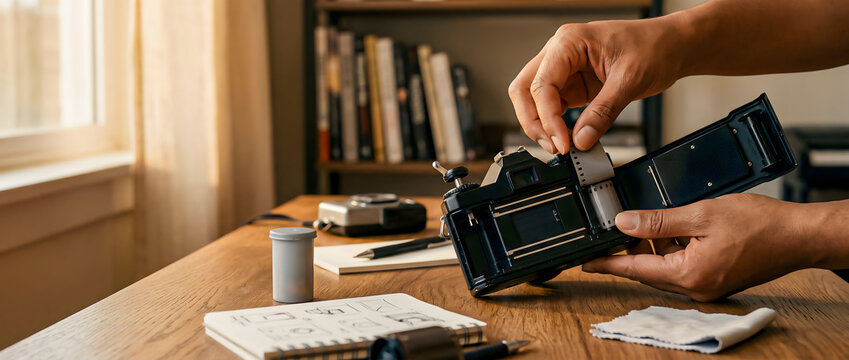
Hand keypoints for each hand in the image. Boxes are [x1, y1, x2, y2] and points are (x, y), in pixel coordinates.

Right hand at [508, 17, 686, 152]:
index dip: (547, 118)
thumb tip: (581, 139)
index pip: (541, 84)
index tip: (562, 143)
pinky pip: (552, 106)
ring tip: (559, 145)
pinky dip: (555, 123)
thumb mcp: (630, 80)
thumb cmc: (655, 47)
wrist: (673, 46)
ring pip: (533, 99)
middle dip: (533, 121)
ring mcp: (564, 69)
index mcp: (569, 42)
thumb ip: (603, 112)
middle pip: (524, 90)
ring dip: (541, 124)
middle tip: (552, 146)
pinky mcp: (573, 84)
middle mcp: (560, 53)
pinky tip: (567, 137)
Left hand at [582, 194, 816, 301]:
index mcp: (687, 275)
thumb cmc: (760, 225)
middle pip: (648, 267)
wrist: (799, 235)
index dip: (607, 263)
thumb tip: (624, 222)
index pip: (634, 269)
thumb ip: (658, 221)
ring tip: (654, 219)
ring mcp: (706, 285)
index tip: (585, 261)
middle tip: (615, 228)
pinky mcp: (715, 277)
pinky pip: (682, 263)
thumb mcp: (700, 214)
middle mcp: (695, 287)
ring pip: (665, 264)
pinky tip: (676, 226)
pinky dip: (674, 246)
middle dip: (631, 247)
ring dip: (655, 244)